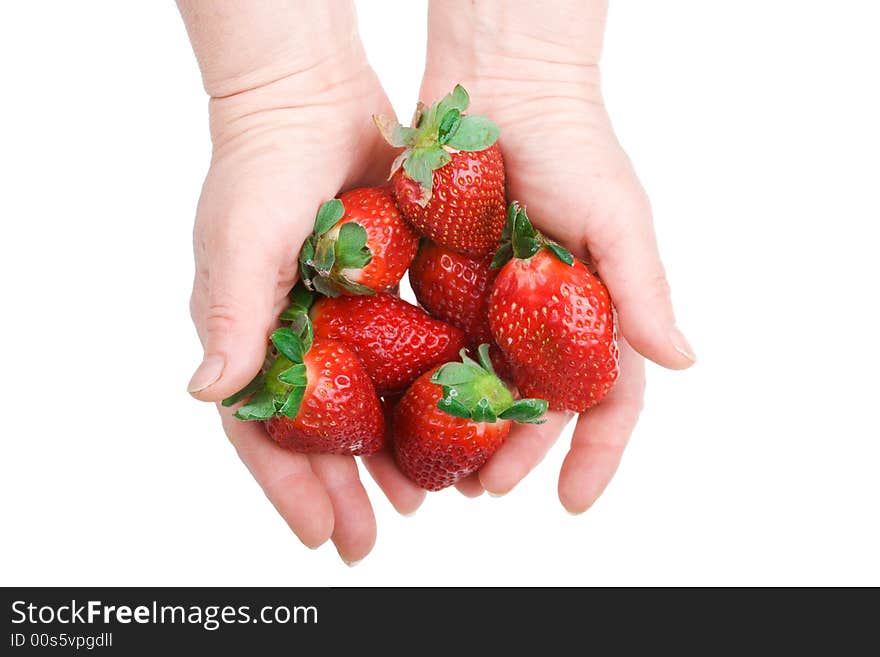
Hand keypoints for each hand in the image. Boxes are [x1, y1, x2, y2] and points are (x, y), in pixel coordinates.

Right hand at [186, 54, 424, 563]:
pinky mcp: (383, 290)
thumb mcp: (240, 240)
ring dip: (387, 450)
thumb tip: (208, 391)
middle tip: (372, 536)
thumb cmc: (261, 165)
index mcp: (251, 336)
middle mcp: (295, 335)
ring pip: (365, 401)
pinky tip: (449, 419)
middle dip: (343, 487)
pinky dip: (421, 389)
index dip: (291, 487)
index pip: (264, 430)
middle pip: (320, 429)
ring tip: (420, 495)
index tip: (321, 536)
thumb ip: (231, 315)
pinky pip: (403, 352)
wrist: (311, 96)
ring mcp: (340, 316)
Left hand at [421, 0, 694, 510]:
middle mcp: (547, 317)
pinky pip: (437, 343)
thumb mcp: (616, 217)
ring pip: (484, 387)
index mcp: (596, 309)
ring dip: (468, 433)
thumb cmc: (572, 144)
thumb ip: (643, 290)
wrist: (499, 84)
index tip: (574, 501)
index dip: (596, 453)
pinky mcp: (446, 283)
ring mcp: (494, 303)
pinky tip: (406, 413)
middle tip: (485, 491)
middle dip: (517, 454)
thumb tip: (682, 362)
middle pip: (536, 405)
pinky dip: (426, 383)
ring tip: (444, 472)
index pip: (607, 397)